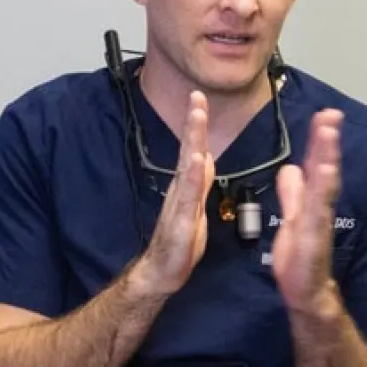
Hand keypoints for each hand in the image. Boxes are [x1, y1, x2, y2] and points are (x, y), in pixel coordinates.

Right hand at [134, 93, 214, 297]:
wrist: (162, 271)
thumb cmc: (179, 243)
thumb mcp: (195, 205)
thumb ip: (199, 181)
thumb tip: (204, 155)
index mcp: (187, 185)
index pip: (193, 148)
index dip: (196, 124)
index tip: (199, 98)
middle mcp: (181, 188)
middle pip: (188, 149)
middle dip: (193, 121)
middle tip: (196, 95)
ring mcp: (180, 202)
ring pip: (187, 165)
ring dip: (192, 138)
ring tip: (196, 114)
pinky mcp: (180, 219)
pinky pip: (188, 194)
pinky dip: (192, 174)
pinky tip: (196, 157)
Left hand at [272, 109, 343, 317]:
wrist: (306, 293)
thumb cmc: (299, 259)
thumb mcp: (292, 218)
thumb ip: (293, 194)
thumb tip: (291, 169)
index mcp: (312, 202)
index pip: (316, 165)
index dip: (320, 141)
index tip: (325, 115)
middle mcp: (320, 208)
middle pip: (325, 169)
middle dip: (327, 141)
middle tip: (332, 114)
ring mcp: (319, 221)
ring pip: (325, 185)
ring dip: (327, 157)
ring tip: (328, 132)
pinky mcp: (314, 237)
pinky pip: (318, 210)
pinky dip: (321, 190)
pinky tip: (323, 170)